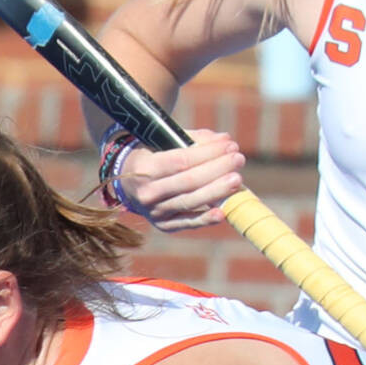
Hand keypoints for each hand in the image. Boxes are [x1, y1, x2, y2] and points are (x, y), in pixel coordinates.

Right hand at [115, 128, 245, 232]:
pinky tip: (222, 212)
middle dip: (217, 169)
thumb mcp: (164, 142)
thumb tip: (225, 140)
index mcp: (145, 168)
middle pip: (188, 182)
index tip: (230, 145)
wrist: (127, 184)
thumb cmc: (152, 157)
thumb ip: (194, 139)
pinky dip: (205, 219)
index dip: (209, 153)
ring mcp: (154, 212)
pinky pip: (187, 223)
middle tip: (238, 159)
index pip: (182, 161)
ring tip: (237, 179)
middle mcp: (147, 193)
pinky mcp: (163, 225)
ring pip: (190, 202)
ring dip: (217, 191)